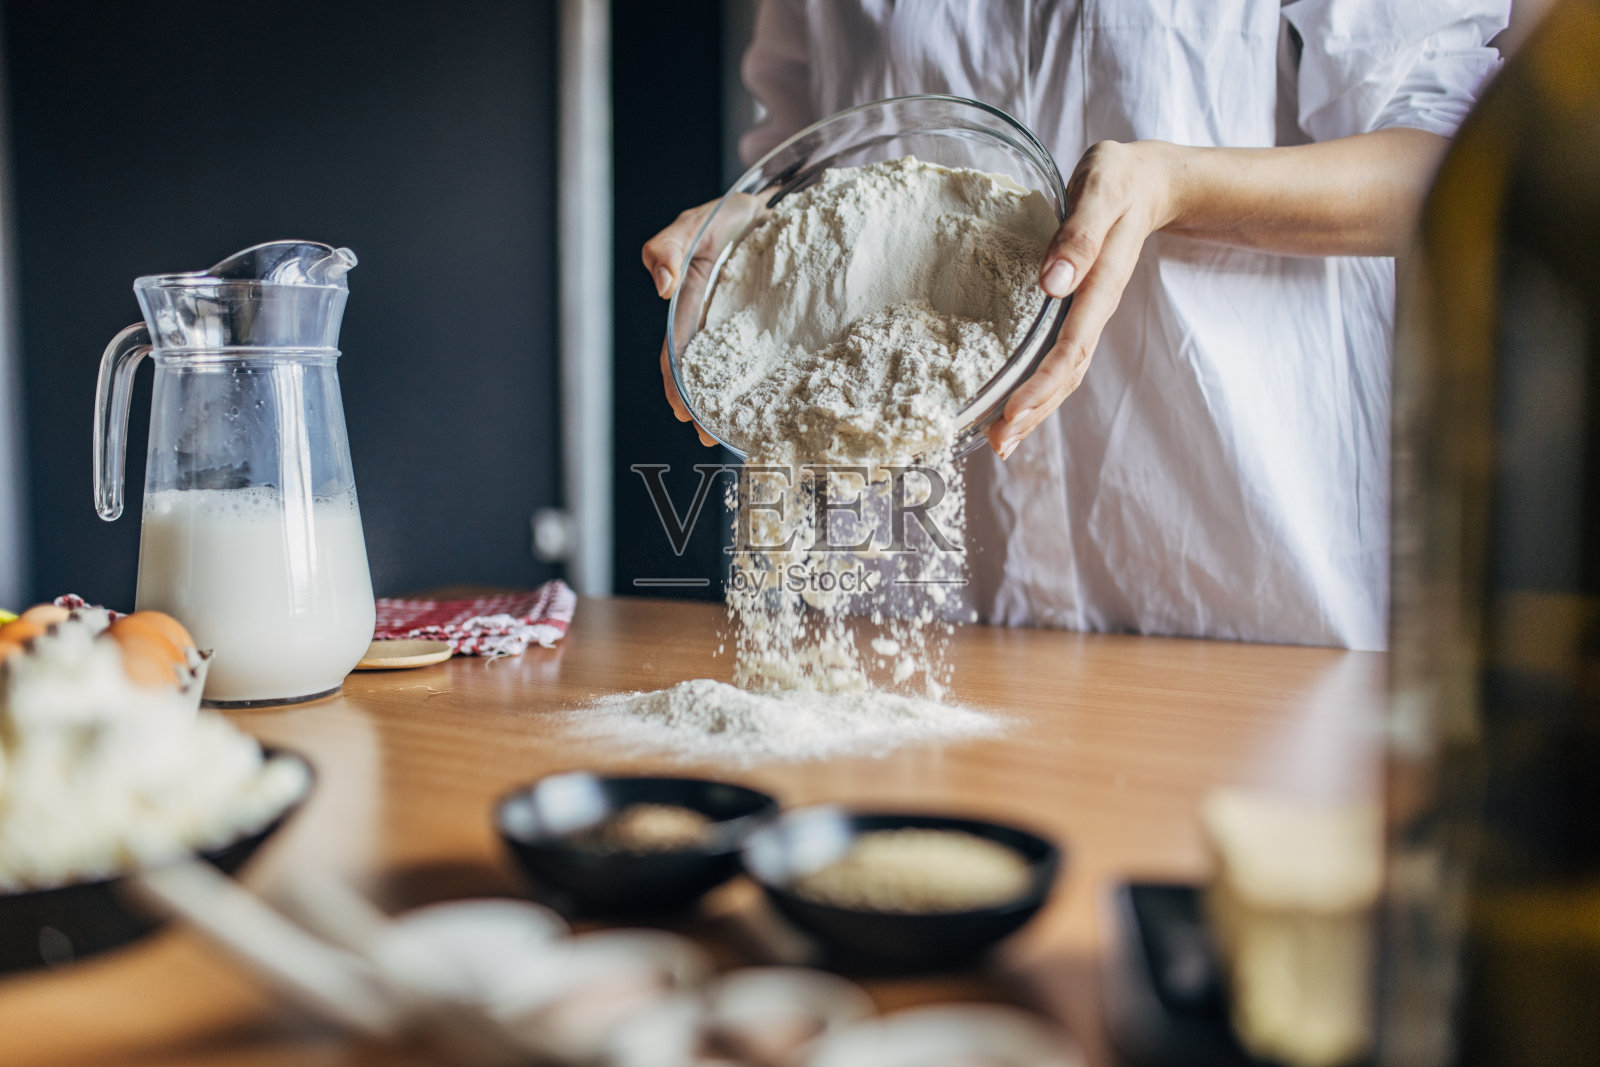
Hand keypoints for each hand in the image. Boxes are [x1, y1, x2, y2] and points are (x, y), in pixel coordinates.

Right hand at [642, 194, 766, 446]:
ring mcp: (749, 324)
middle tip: (710, 437)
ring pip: (741, 368)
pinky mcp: (779, 321)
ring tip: (743, 431)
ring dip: (738, 400)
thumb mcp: (693, 224)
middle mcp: (717, 322)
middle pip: (707, 370)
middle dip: (705, 404)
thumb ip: (668, 247)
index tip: (682, 412)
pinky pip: (775, 352)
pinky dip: (774, 377)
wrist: (775, 203)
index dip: (678, 382)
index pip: (678, 351)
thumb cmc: (725, 215)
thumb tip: (663, 286)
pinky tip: (783, 398)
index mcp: (690, 306)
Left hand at [988, 140, 1178, 458]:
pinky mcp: (1075, 310)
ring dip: (1034, 409)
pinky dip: (1036, 385)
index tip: (1013, 413)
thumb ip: (1081, 233)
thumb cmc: (1120, 180)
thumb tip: (1052, 281)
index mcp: (1100, 284)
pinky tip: (1010, 403)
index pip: (1072, 347)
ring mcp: (1086, 313)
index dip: (1043, 384)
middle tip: (998, 445)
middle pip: (1068, 374)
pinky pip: (1057, 356)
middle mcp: (1093, 308)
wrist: (1148, 181)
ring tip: (999, 440)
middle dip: (1034, 411)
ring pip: (1064, 373)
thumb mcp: (1102, 189)